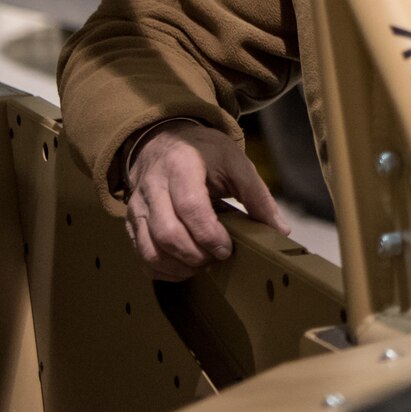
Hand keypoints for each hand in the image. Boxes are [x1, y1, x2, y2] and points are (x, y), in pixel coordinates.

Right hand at [123, 121, 287, 279]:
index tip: (227, 248)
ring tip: (204, 264)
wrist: (162, 140)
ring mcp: (138, 207)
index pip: (190, 207)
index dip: (209, 235)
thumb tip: (280, 231)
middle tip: (217, 258)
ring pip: (149, 249)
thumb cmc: (203, 152)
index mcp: (181, 166)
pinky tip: (184, 268)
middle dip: (195, 255)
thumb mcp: (235, 162)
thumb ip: (257, 196)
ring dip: (179, 266)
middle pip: (167, 233)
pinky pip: (141, 256)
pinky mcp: (131, 222)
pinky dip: (162, 271)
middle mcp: (153, 187)